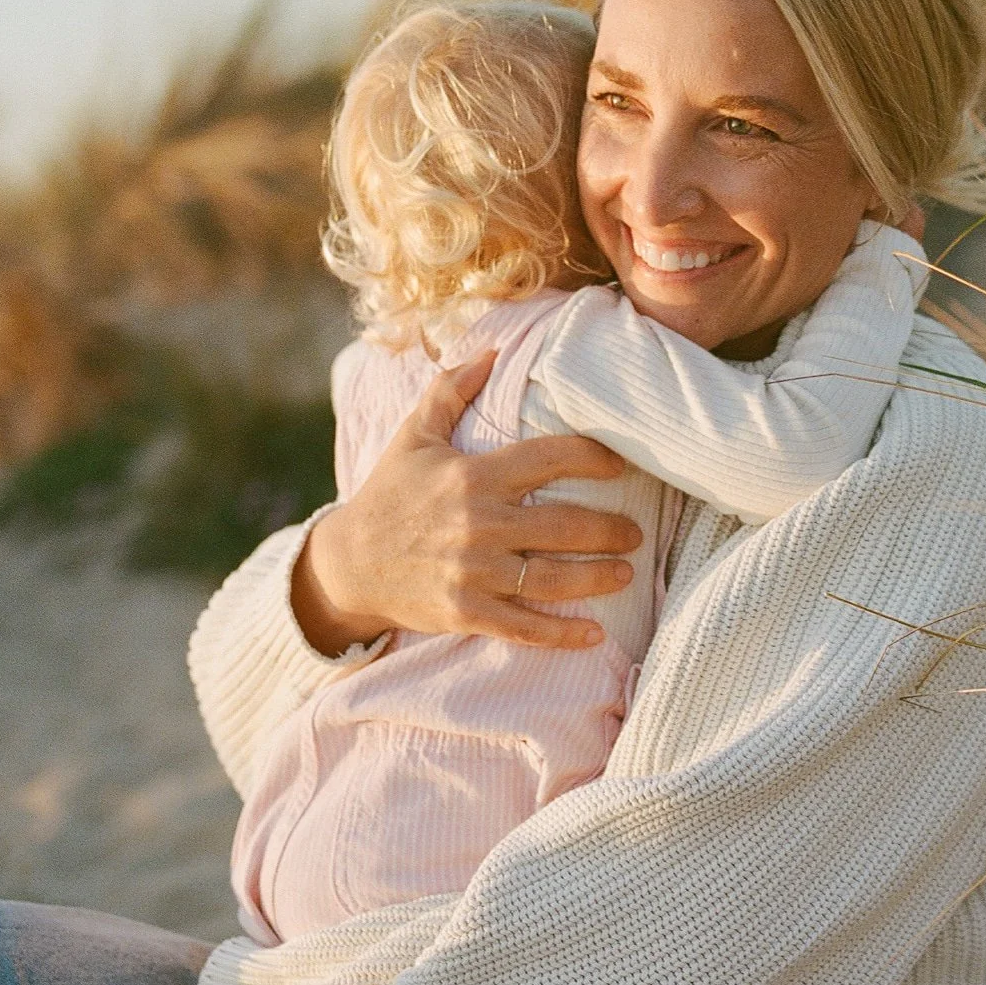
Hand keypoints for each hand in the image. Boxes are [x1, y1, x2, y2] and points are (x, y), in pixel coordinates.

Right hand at [291, 352, 641, 655]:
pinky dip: (561, 634)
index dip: (594, 458)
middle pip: (564, 525)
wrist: (348, 563)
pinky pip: (523, 627)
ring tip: (627, 573)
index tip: (622, 463)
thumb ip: (451, 391)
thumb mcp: (414, 436)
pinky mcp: (466, 612)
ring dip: (598, 578)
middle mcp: (479, 523)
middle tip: (637, 532)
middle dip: (610, 530)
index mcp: (474, 476)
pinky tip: (593, 633)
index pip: (549, 458)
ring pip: (552, 579)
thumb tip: (491, 350)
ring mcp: (474, 572)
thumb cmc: (389, 495)